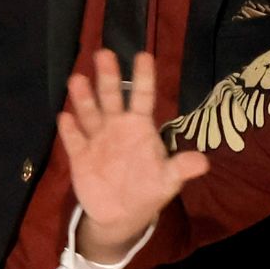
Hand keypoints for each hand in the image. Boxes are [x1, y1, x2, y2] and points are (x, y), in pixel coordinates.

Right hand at [56, 49, 209, 262]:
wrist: (121, 215)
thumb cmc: (147, 189)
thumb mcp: (168, 180)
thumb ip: (181, 168)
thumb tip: (204, 162)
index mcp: (140, 127)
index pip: (143, 97)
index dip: (144, 77)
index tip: (143, 55)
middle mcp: (117, 126)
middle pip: (113, 98)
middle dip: (109, 77)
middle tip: (104, 53)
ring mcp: (97, 139)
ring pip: (90, 114)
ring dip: (84, 98)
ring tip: (77, 80)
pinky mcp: (80, 156)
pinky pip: (74, 141)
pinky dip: (70, 130)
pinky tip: (65, 117)